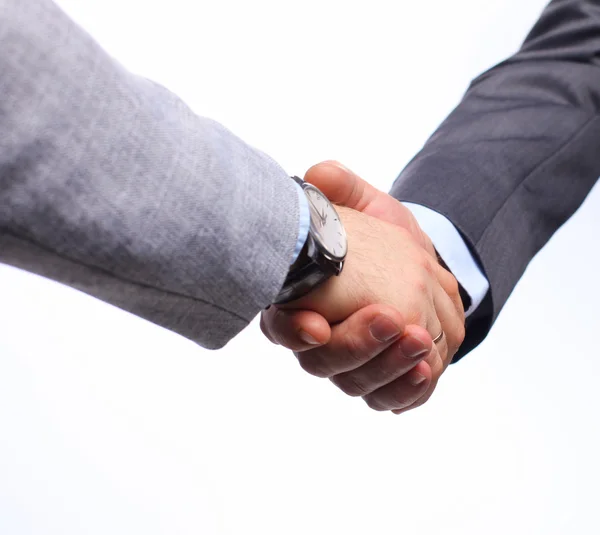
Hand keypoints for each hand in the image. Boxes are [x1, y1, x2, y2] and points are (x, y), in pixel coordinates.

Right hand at [262, 162, 464, 412]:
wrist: (416, 266)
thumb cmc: (381, 237)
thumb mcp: (366, 206)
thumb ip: (342, 190)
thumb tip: (320, 175)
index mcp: (300, 303)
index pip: (283, 327)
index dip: (293, 332)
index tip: (315, 324)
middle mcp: (321, 341)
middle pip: (324, 363)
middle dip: (357, 346)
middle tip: (391, 318)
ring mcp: (354, 364)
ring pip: (359, 385)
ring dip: (388, 368)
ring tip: (418, 341)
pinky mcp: (387, 378)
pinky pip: (393, 399)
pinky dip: (407, 390)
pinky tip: (424, 368)